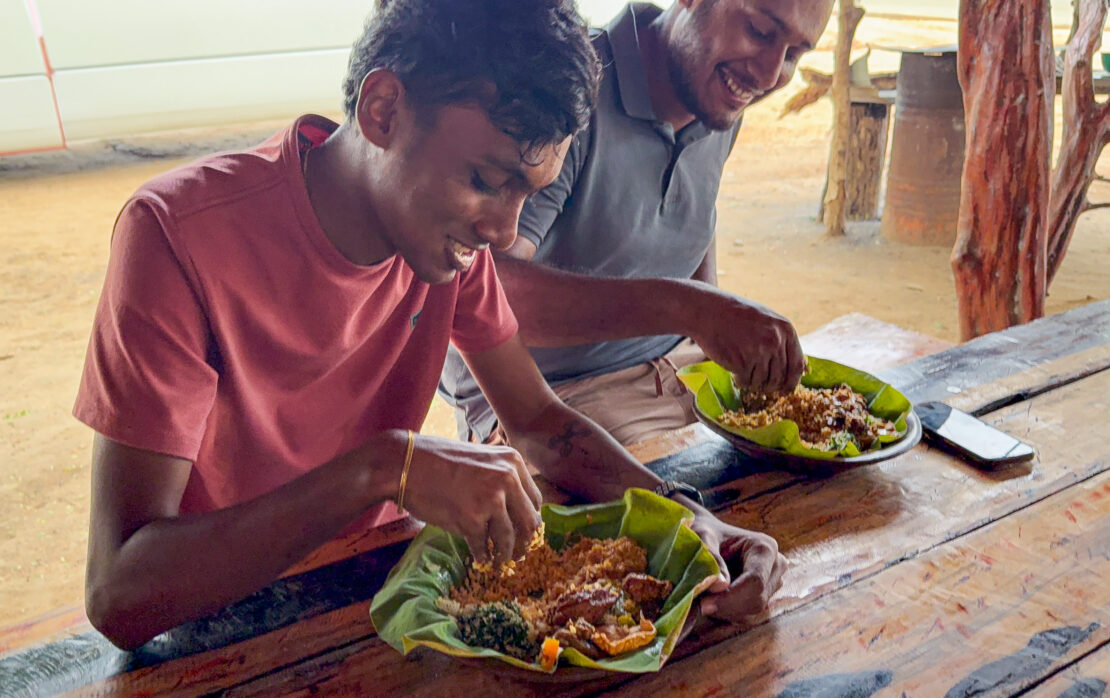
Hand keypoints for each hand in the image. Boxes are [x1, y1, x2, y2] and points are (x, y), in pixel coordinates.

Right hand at [390, 433, 543, 565]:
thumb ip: (500, 478)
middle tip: (520, 553)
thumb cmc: (437, 460)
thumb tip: (515, 509)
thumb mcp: (482, 459)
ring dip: (505, 555)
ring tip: (500, 562)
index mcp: (513, 462)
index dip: (531, 520)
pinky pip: (483, 547)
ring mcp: (491, 500)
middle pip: (529, 522)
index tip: (525, 532)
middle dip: (526, 542)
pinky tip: (480, 559)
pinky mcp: (471, 520)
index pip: (535, 500)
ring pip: (508, 539)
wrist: (405, 463)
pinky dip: (483, 557)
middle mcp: (507, 479)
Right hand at [686, 290, 804, 394]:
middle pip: (779, 378)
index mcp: (785, 330)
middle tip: (760, 385)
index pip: (797, 365)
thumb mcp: (767, 321)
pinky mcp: (741, 362)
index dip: (791, 382)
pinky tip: (734, 370)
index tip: (785, 390)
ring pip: (762, 382)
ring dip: (753, 383)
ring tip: (743, 371)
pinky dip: (740, 380)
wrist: (709, 311)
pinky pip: (745, 382)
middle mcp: (775, 341)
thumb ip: (783, 341)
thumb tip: (803, 369)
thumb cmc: (737, 316)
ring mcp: (758, 352)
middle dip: (769, 386)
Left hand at [687, 511, 786, 621]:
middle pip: (757, 600)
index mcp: (765, 547)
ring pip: (752, 612)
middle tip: (699, 603)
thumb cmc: (705, 532)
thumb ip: (710, 556)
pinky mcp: (765, 596)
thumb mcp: (701, 535)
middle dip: (726, 607)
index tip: (704, 604)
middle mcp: (776, 566)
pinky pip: (747, 615)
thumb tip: (721, 585)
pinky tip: (713, 600)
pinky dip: (727, 613)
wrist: (709, 535)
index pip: (755, 582)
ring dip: (725, 611)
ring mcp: (773, 583)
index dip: (730, 598)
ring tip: (703, 597)